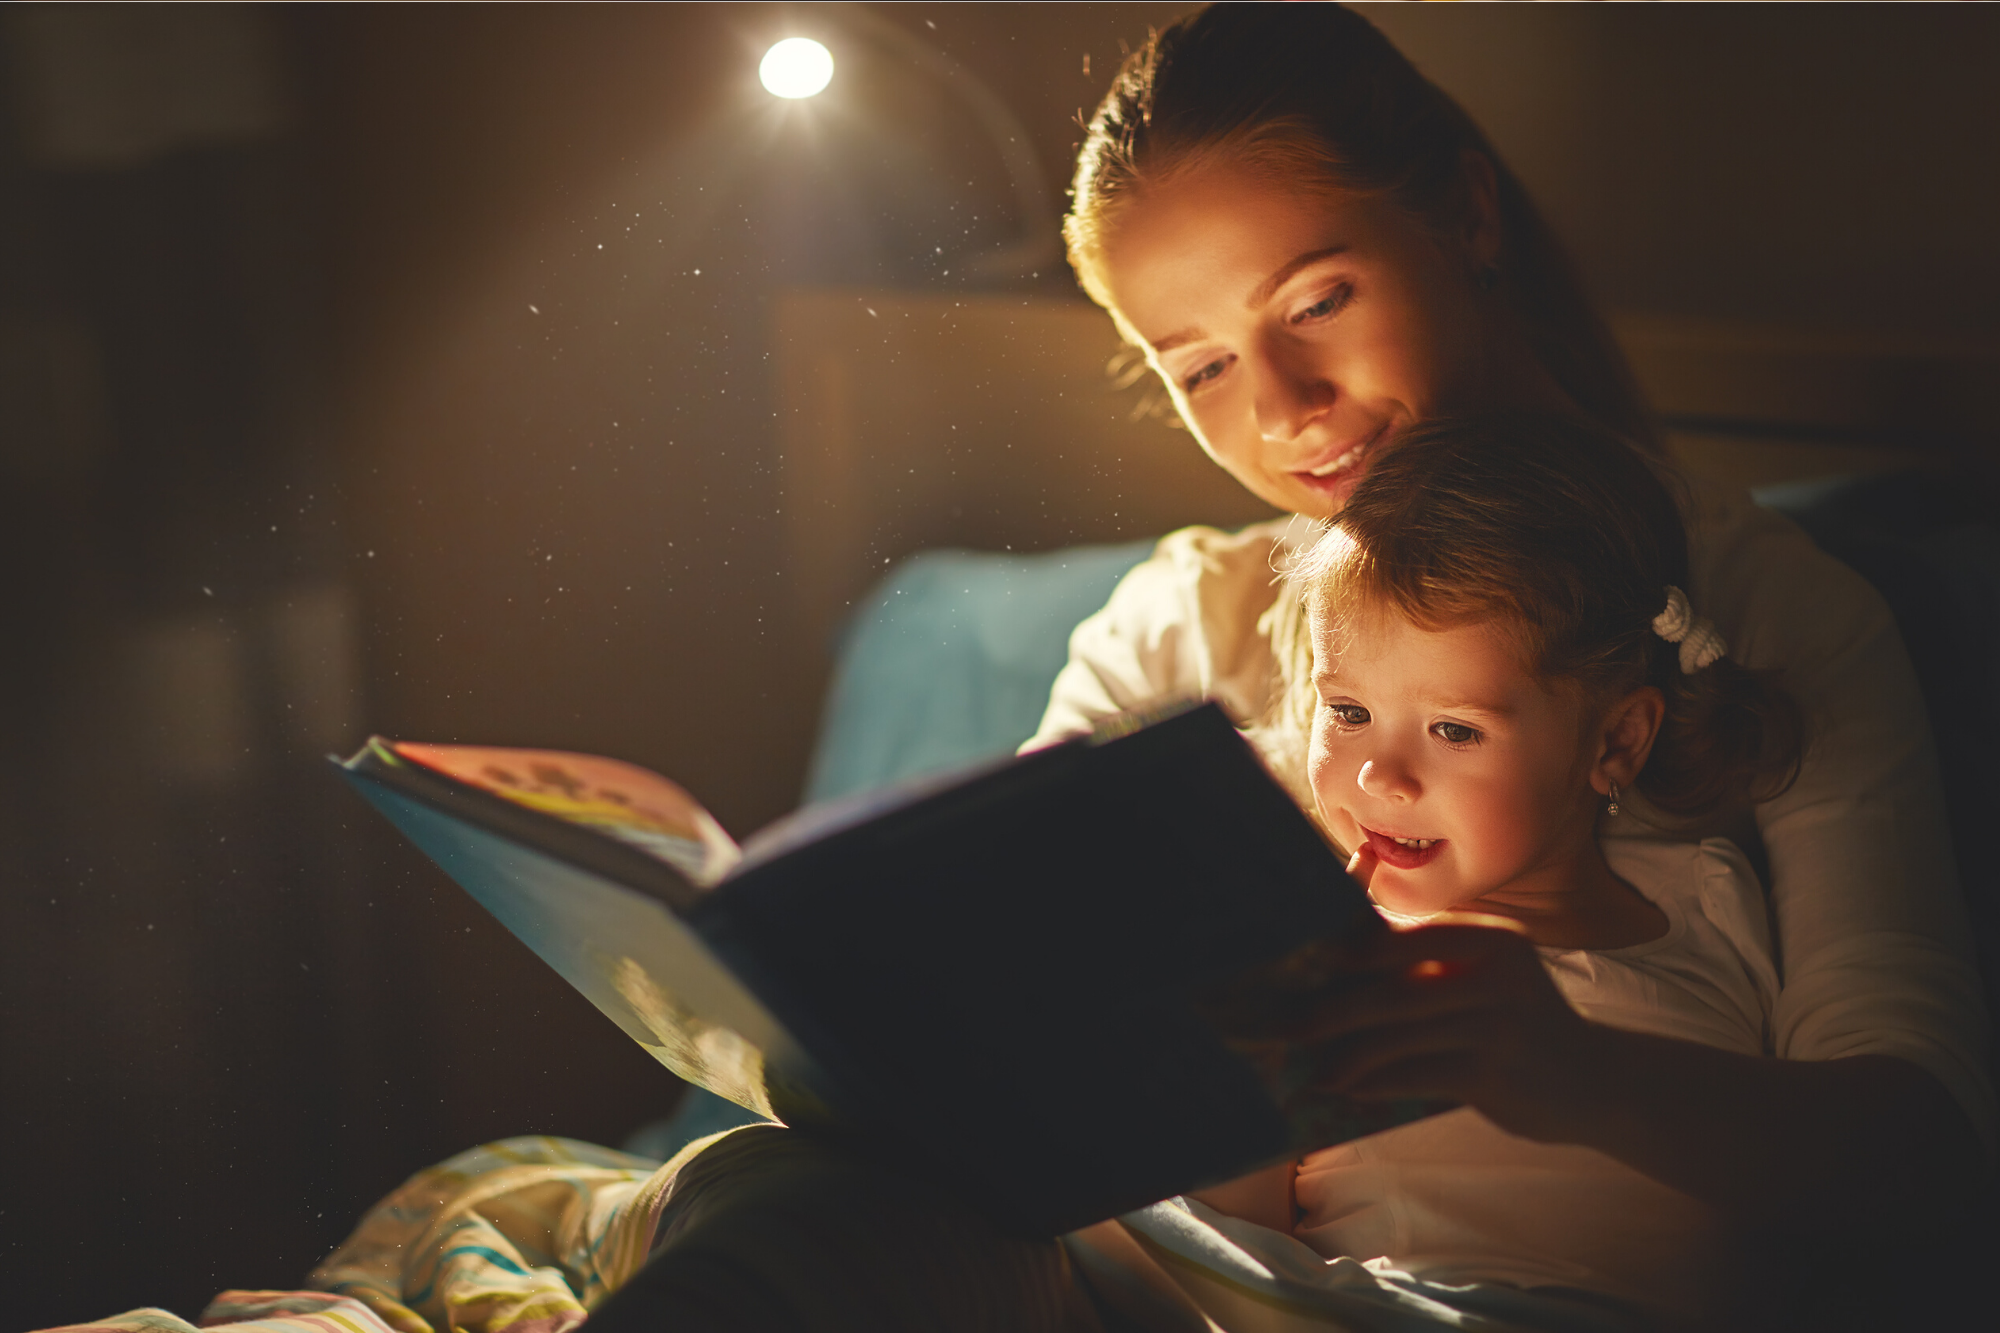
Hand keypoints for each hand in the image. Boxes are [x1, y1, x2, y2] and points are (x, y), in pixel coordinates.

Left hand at [1286, 845, 1605, 1142]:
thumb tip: (1332, 955)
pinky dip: (1373, 1083)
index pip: (1397, 935)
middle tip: (1278, 1024)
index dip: (1339, 949)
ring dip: (1342, 1054)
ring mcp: (1497, 1023)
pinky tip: (1345, 1090)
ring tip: (1307, 1067)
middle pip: (1388, 987)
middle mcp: (1495, 971)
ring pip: (1396, 1035)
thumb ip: (1423, 960)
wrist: (1595, 1081)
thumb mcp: (1483, 974)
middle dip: (1327, 1008)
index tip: (1288, 962)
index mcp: (1485, 936)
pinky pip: (1414, 1075)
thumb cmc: (1515, 1021)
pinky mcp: (1495, 1073)